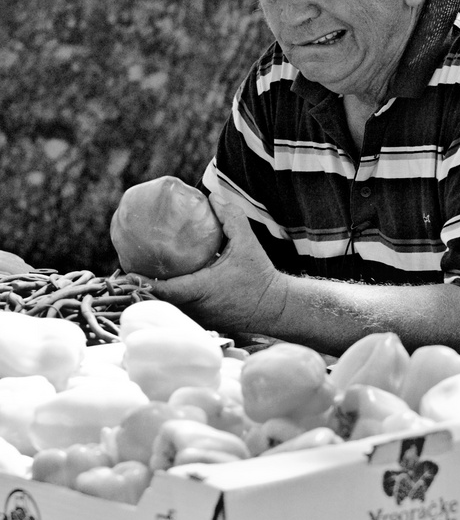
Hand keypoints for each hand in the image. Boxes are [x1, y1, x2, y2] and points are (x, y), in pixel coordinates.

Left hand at [134, 193, 287, 337]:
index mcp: (202, 288)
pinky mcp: (205, 323)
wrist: (275, 307)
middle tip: (124, 276)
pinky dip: (169, 304)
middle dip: (142, 291)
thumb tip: (213, 197)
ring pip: (170, 310)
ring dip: (154, 299)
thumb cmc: (260, 275)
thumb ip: (230, 217)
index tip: (126, 274)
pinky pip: (181, 313)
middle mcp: (197, 307)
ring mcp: (200, 318)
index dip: (143, 283)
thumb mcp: (247, 241)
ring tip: (135, 285)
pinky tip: (160, 292)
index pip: (164, 289)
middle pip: (160, 302)